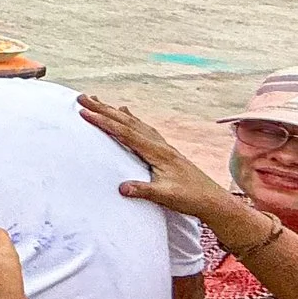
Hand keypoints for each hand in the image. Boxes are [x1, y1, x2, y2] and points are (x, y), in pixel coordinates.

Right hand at [77, 94, 235, 222]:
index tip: (84, 112)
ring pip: (135, 122)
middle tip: (83, 97)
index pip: (125, 133)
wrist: (214, 201)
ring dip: (115, 111)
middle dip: (104, 109)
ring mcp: (163, 146)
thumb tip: (121, 188)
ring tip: (99, 101)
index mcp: (158, 152)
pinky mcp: (165, 150)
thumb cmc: (190, 199)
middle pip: (128, 122)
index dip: (104, 122)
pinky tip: (127, 113)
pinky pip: (143, 128)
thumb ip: (144, 190)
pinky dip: (131, 118)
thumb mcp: (166, 197)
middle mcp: (160, 144)